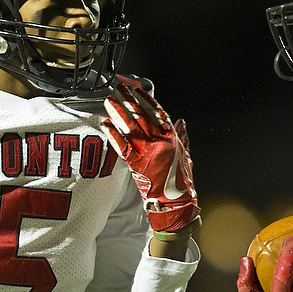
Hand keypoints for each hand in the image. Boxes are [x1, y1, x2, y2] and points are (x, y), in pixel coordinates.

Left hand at [103, 78, 197, 232]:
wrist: (176, 202)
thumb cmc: (182, 181)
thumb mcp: (186, 154)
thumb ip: (182, 136)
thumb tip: (181, 121)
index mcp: (172, 138)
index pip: (158, 112)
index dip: (146, 99)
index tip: (137, 89)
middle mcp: (160, 142)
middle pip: (142, 116)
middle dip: (129, 101)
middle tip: (118, 89)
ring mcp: (148, 153)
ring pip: (131, 128)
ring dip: (118, 113)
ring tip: (109, 101)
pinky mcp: (137, 165)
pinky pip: (122, 147)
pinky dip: (113, 135)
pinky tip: (105, 124)